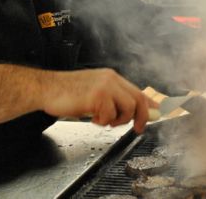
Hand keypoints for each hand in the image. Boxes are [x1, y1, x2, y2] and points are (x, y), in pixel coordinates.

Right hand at [43, 68, 158, 132]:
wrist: (47, 88)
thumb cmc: (67, 93)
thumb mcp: (94, 92)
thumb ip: (114, 99)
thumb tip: (134, 113)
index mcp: (111, 77)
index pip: (138, 91)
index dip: (150, 105)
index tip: (158, 114)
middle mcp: (111, 79)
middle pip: (138, 100)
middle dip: (141, 118)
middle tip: (137, 129)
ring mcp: (105, 86)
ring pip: (127, 108)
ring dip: (117, 120)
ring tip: (102, 120)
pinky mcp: (97, 96)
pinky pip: (110, 115)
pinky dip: (102, 121)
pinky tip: (92, 117)